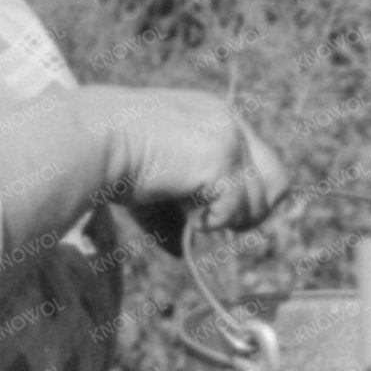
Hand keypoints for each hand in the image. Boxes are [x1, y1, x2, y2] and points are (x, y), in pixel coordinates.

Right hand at [97, 89, 289, 241]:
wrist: (92, 139)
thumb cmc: (111, 159)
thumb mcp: (152, 185)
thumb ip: (175, 212)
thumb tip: (182, 251)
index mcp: (215, 118)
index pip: (260, 163)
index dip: (247, 197)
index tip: (215, 217)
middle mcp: (229, 122)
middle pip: (278, 180)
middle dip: (252, 211)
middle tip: (212, 224)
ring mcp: (230, 138)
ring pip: (260, 200)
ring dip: (226, 218)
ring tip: (187, 211)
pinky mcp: (222, 158)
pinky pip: (237, 208)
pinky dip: (214, 221)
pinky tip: (187, 213)